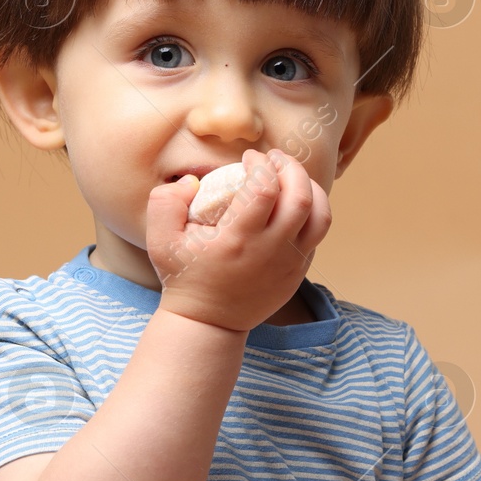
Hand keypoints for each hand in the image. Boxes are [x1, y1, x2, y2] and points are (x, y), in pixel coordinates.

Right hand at [146, 147, 330, 332]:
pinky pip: (317, 234)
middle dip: (291, 168)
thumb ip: (165, 202)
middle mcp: (272, 251)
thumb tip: (193, 181)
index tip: (249, 158)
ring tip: (291, 177)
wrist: (208, 323)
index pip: (265, 188)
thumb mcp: (160, 240)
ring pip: (321, 216)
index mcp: (239, 239)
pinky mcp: (299, 272)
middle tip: (275, 158)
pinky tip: (291, 202)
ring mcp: (290, 263)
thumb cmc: (185, 277)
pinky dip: (311, 211)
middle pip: (301, 196)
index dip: (261, 163)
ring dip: (310, 188)